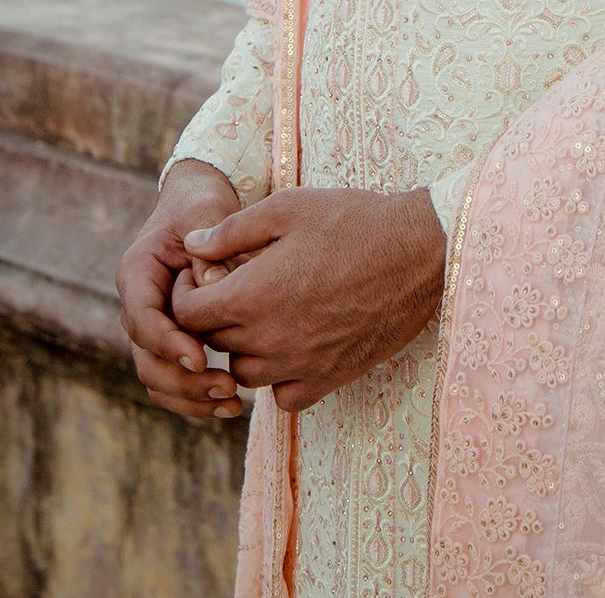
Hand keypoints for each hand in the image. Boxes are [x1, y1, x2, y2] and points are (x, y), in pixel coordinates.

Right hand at [116, 159, 246, 421]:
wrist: (199, 208)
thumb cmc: (202, 207)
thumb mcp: (206, 212)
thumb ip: (210, 247)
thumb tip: (213, 286)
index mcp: (137, 273)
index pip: (142, 318)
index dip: (168, 342)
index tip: (202, 358)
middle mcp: (138, 306)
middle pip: (145, 359)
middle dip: (183, 380)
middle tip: (227, 387)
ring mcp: (152, 329)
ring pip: (157, 379)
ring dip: (190, 398)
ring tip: (233, 401)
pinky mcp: (171, 343)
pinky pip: (173, 382)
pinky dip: (196, 399)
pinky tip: (232, 405)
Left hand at [175, 185, 446, 412]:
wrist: (417, 252)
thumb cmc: (351, 221)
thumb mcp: (286, 208)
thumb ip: (230, 231)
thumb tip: (190, 244)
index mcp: (252, 295)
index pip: (188, 314)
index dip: (187, 293)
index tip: (204, 274)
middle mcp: (268, 339)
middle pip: (213, 344)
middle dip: (214, 316)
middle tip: (237, 286)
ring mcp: (299, 364)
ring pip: (244, 374)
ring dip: (244, 348)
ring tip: (265, 314)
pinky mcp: (328, 379)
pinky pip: (283, 396)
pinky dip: (279, 377)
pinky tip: (293, 344)